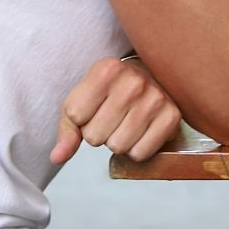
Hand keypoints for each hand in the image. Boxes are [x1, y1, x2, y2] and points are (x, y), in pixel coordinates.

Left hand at [51, 55, 182, 165]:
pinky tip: (141, 131)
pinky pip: (140, 153)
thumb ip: (67, 129)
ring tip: (126, 123)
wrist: (152, 76)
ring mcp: (156, 99)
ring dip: (118, 142)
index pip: (76, 117)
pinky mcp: (172, 116)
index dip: (82, 119)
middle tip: (113, 117)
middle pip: (96, 137)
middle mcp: (134, 81)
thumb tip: (56, 158)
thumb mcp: (83, 99)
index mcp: (107, 70)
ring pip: (118, 147)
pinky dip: (137, 149)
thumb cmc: (111, 91)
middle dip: (100, 133)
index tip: (96, 106)